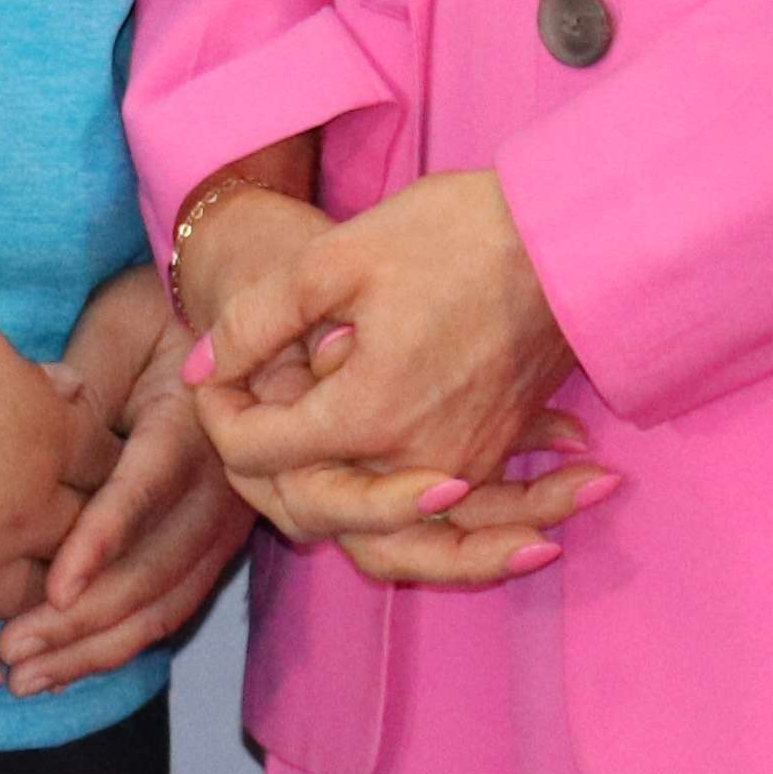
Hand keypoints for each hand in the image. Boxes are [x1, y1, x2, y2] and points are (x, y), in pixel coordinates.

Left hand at [0, 265, 255, 695]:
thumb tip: (43, 443)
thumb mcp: (118, 330)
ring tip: (25, 677)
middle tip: (12, 651)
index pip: (150, 488)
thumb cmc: (156, 312)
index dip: (103, 541)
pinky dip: (117, 642)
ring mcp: (223, 521)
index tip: (54, 589)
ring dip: (95, 647)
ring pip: (164, 602)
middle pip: (158, 566)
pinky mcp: (210, 545)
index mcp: (197, 421)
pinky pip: (168, 605)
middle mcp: (223, 482)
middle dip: (85, 621)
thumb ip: (87, 392)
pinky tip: (63, 667)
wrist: (230, 312)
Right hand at [0, 274, 105, 686]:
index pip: (108, 463)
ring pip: (33, 602)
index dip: (111, 464)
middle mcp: (15, 513)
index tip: (106, 469)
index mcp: (39, 436)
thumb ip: (22, 371)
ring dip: (51, 606)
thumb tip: (66, 389)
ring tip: (56, 613)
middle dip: (94, 536)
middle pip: (85, 538)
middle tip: (91, 538)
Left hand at [185, 171, 612, 589]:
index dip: (219, 412)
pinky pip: (440, 521)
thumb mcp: (339, 257)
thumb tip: (203, 365)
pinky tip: (365, 472)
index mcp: (365, 413)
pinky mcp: (494, 455)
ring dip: (324, 514)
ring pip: (382, 538)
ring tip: (286, 477)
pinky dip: (401, 516)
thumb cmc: (455, 235)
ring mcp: (463, 466)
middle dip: (261, 472)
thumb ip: (259, 318)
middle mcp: (414, 462)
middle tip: (242, 416)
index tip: (213, 372)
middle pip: (312, 511)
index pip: (257, 452)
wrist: (569, 238)